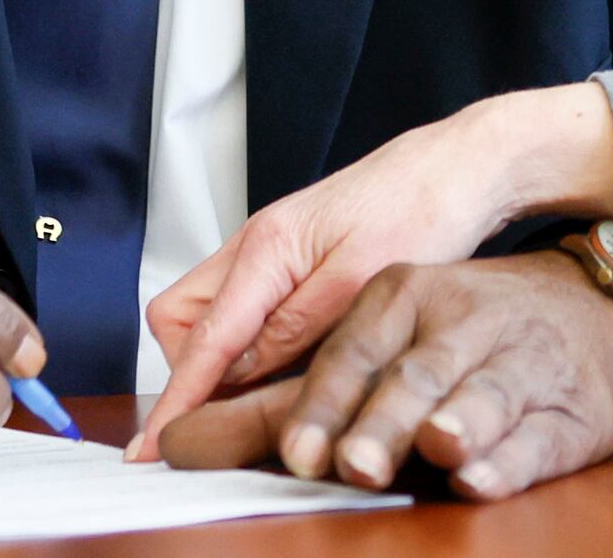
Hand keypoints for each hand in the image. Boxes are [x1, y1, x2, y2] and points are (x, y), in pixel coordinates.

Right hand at [135, 82, 612, 452]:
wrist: (461, 165)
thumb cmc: (425, 206)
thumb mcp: (364, 279)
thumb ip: (296, 326)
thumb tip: (238, 372)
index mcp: (267, 248)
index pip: (201, 339)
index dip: (176, 399)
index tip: (151, 448)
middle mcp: (256, 246)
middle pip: (179, 319)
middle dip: (190, 368)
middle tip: (233, 410)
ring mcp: (271, 253)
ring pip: (209, 314)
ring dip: (221, 358)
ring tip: (267, 396)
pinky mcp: (292, 262)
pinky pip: (244, 309)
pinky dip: (250, 343)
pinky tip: (289, 368)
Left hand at [150, 253, 612, 499]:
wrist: (585, 310)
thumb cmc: (461, 333)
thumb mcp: (380, 333)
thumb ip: (291, 388)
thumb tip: (181, 438)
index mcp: (407, 295)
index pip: (352, 347)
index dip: (322, 403)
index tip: (296, 452)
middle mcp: (466, 320)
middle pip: (416, 375)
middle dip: (382, 421)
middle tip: (350, 463)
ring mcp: (523, 360)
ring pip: (486, 394)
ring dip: (457, 423)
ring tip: (438, 445)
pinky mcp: (572, 408)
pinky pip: (540, 436)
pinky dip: (511, 459)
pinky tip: (482, 475)